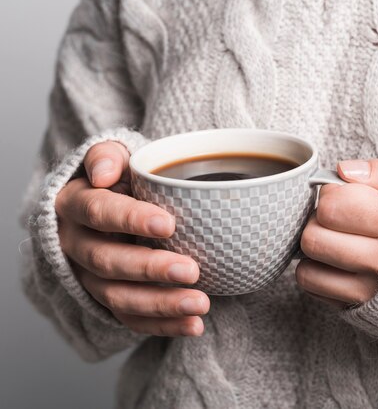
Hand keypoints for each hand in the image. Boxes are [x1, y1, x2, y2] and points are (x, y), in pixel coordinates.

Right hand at [56, 141, 209, 336]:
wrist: (109, 206)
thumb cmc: (118, 179)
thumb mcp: (113, 157)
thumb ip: (108, 156)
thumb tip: (103, 172)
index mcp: (74, 205)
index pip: (98, 212)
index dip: (130, 219)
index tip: (168, 224)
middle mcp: (75, 245)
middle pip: (107, 261)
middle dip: (150, 269)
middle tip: (191, 270)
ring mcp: (88, 277)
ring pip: (118, 297)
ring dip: (161, 304)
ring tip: (199, 304)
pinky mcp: (107, 300)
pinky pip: (130, 319)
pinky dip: (163, 325)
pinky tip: (193, 325)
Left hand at [296, 158, 377, 306]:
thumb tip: (342, 171)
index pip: (333, 206)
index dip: (332, 193)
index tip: (347, 193)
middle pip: (314, 238)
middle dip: (320, 220)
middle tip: (341, 216)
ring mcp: (375, 290)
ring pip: (308, 269)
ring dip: (318, 248)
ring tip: (341, 239)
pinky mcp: (365, 311)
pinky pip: (315, 290)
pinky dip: (320, 273)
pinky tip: (342, 262)